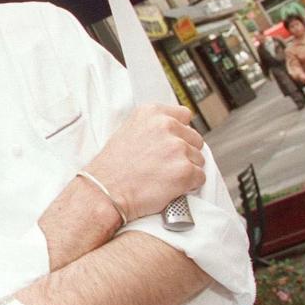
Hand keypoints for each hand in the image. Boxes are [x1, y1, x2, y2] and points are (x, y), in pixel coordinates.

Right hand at [85, 104, 204, 221]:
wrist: (104, 192)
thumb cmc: (111, 168)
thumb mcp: (127, 132)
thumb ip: (152, 127)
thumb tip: (173, 133)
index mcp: (151, 113)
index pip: (184, 115)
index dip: (179, 132)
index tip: (171, 143)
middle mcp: (166, 125)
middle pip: (194, 138)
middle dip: (184, 152)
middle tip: (164, 165)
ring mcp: (177, 148)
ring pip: (198, 159)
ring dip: (186, 169)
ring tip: (163, 177)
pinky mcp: (186, 170)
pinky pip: (200, 177)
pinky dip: (189, 185)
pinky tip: (169, 187)